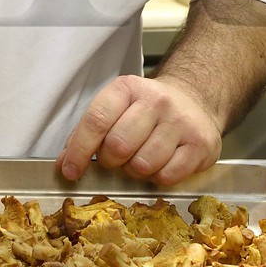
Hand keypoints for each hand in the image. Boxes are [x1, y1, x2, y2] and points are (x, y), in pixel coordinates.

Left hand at [56, 74, 221, 186]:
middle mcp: (156, 100)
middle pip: (118, 146)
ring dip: (135, 171)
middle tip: (116, 160)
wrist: (195, 101)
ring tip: (140, 159)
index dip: (79, 150)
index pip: (97, 120)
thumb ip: (88, 134)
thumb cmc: (148, 111)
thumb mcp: (117, 109)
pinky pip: (167, 176)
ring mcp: (181, 121)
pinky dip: (157, 178)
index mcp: (127, 88)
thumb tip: (65, 165)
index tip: (70, 170)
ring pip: (143, 165)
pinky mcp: (201, 144)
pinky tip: (161, 163)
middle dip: (111, 162)